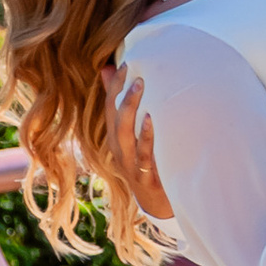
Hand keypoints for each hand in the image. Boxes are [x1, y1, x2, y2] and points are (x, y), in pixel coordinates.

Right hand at [109, 72, 174, 224]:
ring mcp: (130, 163)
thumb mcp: (136, 138)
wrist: (157, 203)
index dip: (114, 85)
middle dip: (120, 92)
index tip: (124, 63)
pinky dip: (147, 135)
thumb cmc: (147, 163)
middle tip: (134, 71)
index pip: (109, 107)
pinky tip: (153, 119)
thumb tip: (115, 76)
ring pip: (124, 133)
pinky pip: (143, 154)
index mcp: (116, 138)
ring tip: (141, 86)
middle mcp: (119, 149)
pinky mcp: (144, 176)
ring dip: (131, 108)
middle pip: (114, 117)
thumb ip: (127, 110)